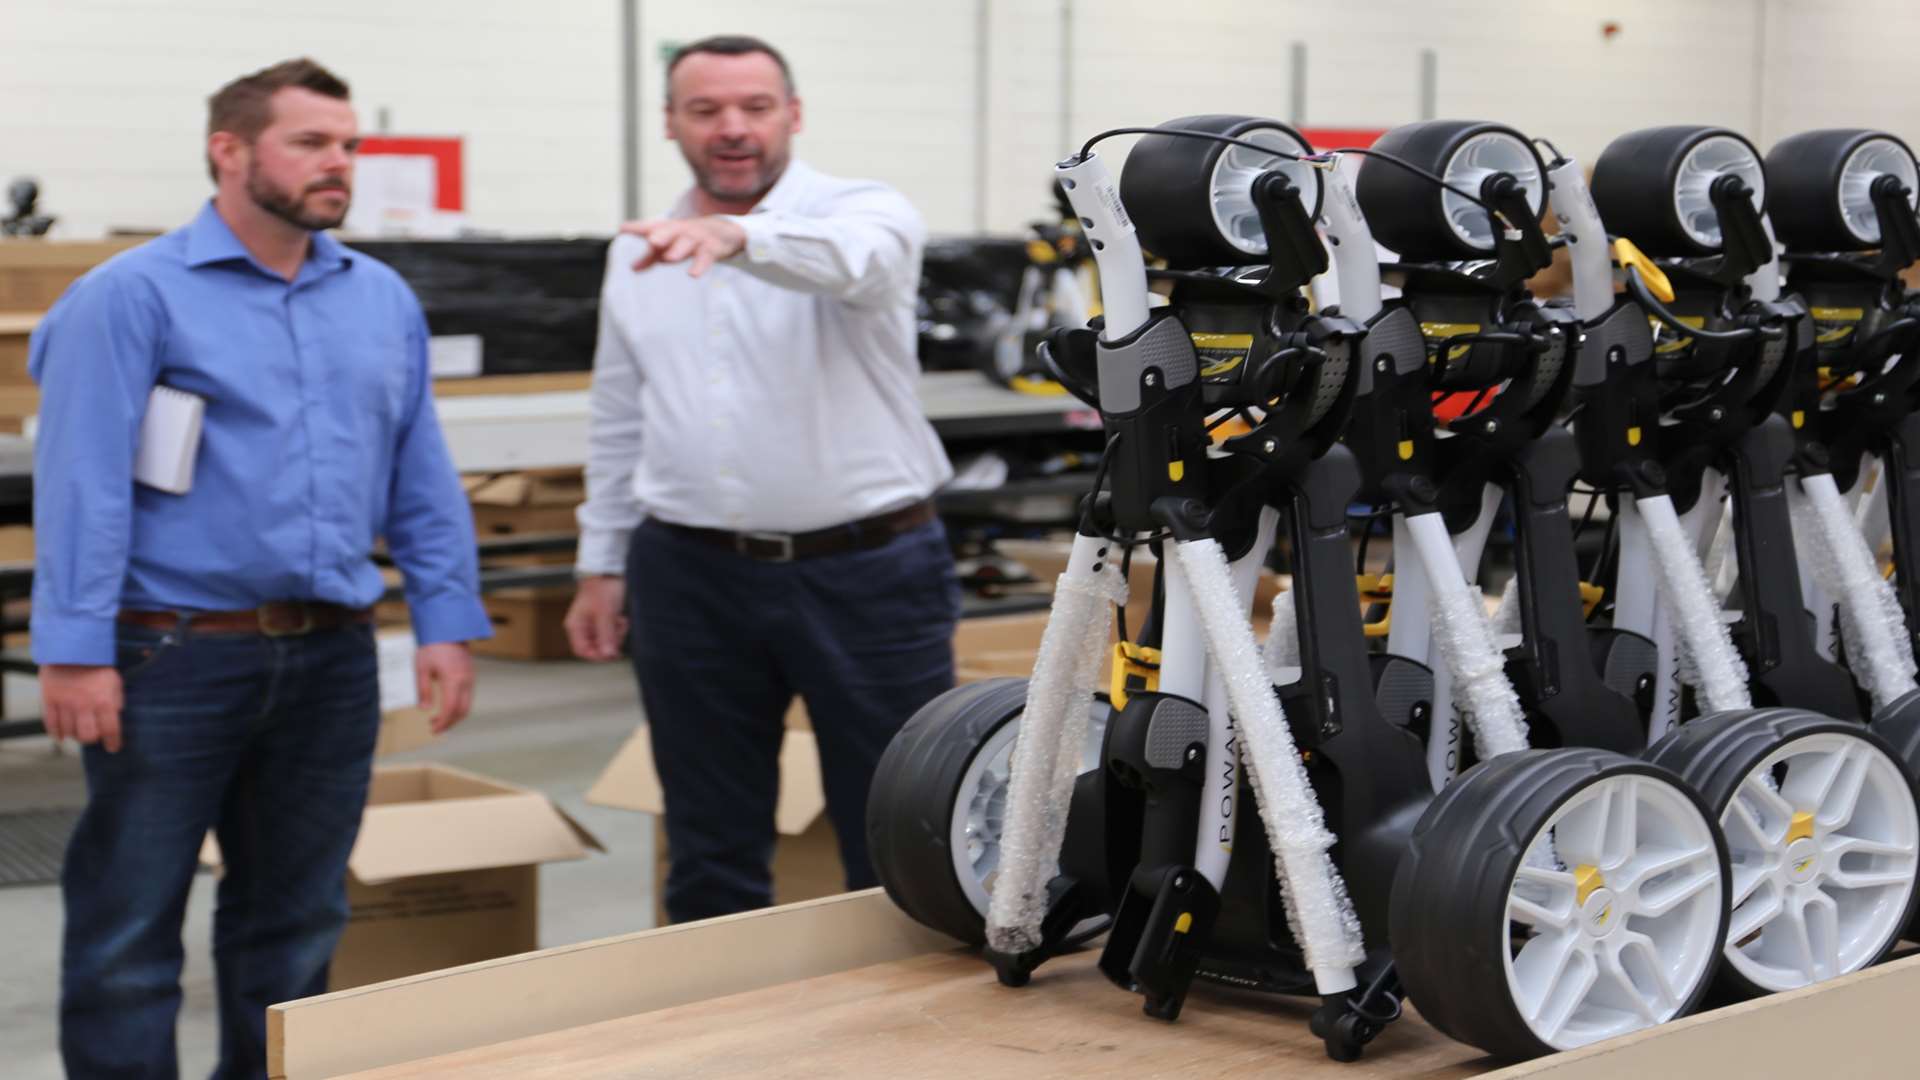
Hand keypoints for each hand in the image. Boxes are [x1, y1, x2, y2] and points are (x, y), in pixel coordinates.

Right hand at [41, 665, 123, 751]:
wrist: (71, 649)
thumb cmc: (97, 666)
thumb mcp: (115, 682)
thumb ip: (116, 701)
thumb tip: (116, 718)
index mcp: (104, 700)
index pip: (111, 730)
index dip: (113, 742)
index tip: (113, 748)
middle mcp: (84, 705)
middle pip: (88, 736)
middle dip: (92, 739)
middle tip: (94, 735)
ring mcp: (65, 703)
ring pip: (69, 732)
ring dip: (74, 734)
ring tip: (78, 729)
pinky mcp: (49, 700)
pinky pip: (51, 724)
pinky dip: (56, 733)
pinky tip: (61, 734)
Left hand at [415, 642, 475, 733]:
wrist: (448, 629)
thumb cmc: (432, 647)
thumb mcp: (422, 669)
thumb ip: (423, 690)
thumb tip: (425, 710)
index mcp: (453, 679)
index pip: (451, 709)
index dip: (443, 722)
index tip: (433, 729)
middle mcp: (465, 680)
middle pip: (462, 711)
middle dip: (449, 723)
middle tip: (434, 728)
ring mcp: (470, 678)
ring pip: (467, 705)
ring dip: (454, 716)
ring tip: (438, 719)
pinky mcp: (470, 675)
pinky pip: (468, 696)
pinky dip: (458, 706)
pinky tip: (446, 706)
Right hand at [565, 576, 628, 661]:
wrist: (610, 572)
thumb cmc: (602, 589)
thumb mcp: (605, 614)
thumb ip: (606, 635)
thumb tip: (608, 655)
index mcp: (576, 626)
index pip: (582, 651)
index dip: (597, 655)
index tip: (611, 652)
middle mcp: (583, 627)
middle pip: (596, 648)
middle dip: (610, 642)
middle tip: (618, 630)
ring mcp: (594, 625)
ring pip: (606, 642)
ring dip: (616, 635)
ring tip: (620, 621)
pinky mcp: (604, 621)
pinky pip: (612, 634)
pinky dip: (619, 629)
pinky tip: (621, 619)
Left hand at [621, 216, 746, 276]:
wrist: (723, 231)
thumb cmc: (688, 238)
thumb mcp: (669, 245)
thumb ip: (650, 257)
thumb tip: (632, 268)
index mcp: (669, 229)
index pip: (652, 226)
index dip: (638, 227)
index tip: (624, 229)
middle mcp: (682, 230)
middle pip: (671, 231)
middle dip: (662, 235)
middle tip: (652, 241)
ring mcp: (698, 239)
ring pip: (688, 242)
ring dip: (679, 249)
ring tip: (669, 258)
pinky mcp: (712, 249)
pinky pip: (706, 257)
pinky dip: (700, 265)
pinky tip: (693, 274)